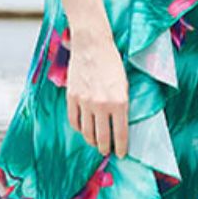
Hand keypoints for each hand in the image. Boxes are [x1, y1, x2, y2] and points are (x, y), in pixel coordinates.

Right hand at [66, 31, 128, 156]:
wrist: (92, 45)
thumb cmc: (112, 63)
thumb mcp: (125, 84)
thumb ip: (123, 105)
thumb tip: (120, 124)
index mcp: (119, 102)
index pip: (120, 133)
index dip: (121, 147)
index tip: (121, 153)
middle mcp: (102, 105)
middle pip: (102, 137)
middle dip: (106, 148)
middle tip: (107, 151)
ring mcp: (85, 102)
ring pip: (87, 132)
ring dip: (92, 141)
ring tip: (96, 143)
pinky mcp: (72, 97)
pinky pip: (74, 121)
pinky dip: (79, 129)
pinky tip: (84, 130)